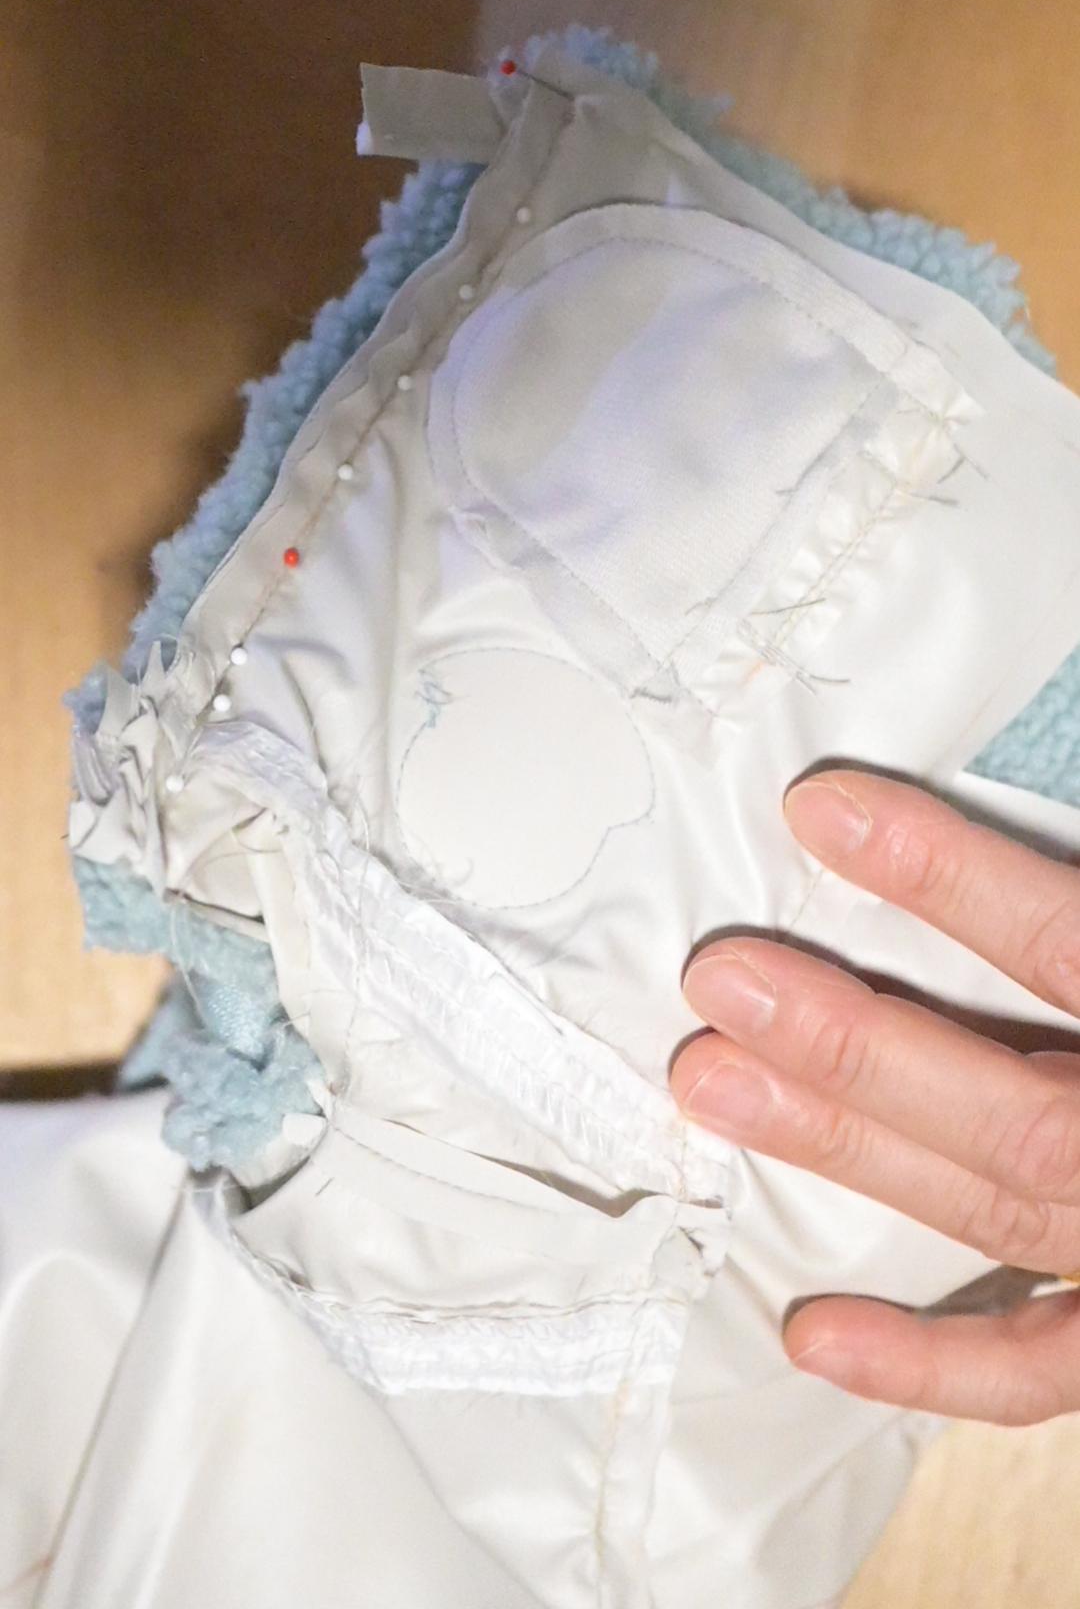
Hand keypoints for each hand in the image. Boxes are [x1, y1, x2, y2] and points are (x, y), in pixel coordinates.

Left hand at [670, 770, 1079, 1422]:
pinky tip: (813, 1334)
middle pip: (1014, 1108)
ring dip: (850, 1150)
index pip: (1069, 942)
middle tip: (727, 979)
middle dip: (860, 1044)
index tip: (825, 814)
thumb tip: (1056, 750)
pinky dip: (930, 1364)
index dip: (948, 878)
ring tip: (714, 1082)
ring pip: (998, 1212)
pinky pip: (1042, 1371)